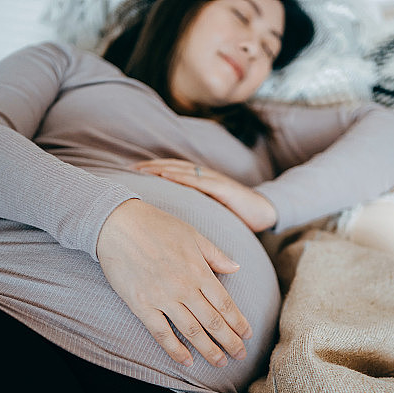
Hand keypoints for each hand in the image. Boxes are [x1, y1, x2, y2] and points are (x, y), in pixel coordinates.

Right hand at [96, 199, 252, 367]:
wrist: (118, 224)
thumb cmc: (157, 225)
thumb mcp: (192, 234)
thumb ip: (215, 255)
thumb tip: (236, 268)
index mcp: (199, 270)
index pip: (225, 303)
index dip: (238, 322)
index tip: (248, 334)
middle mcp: (184, 287)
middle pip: (212, 321)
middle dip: (230, 341)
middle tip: (241, 355)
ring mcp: (162, 298)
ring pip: (191, 330)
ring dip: (208, 349)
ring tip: (220, 363)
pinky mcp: (141, 305)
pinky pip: (161, 333)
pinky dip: (175, 349)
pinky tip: (187, 361)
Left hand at [130, 159, 276, 231]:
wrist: (264, 213)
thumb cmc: (237, 215)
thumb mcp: (209, 213)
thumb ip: (191, 213)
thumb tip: (168, 224)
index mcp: (200, 183)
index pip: (171, 172)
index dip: (152, 170)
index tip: (131, 172)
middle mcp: (204, 177)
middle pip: (171, 167)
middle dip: (150, 167)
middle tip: (129, 169)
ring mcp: (213, 180)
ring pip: (182, 170)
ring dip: (161, 168)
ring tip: (143, 170)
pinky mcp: (223, 188)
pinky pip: (198, 180)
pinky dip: (181, 177)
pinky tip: (167, 175)